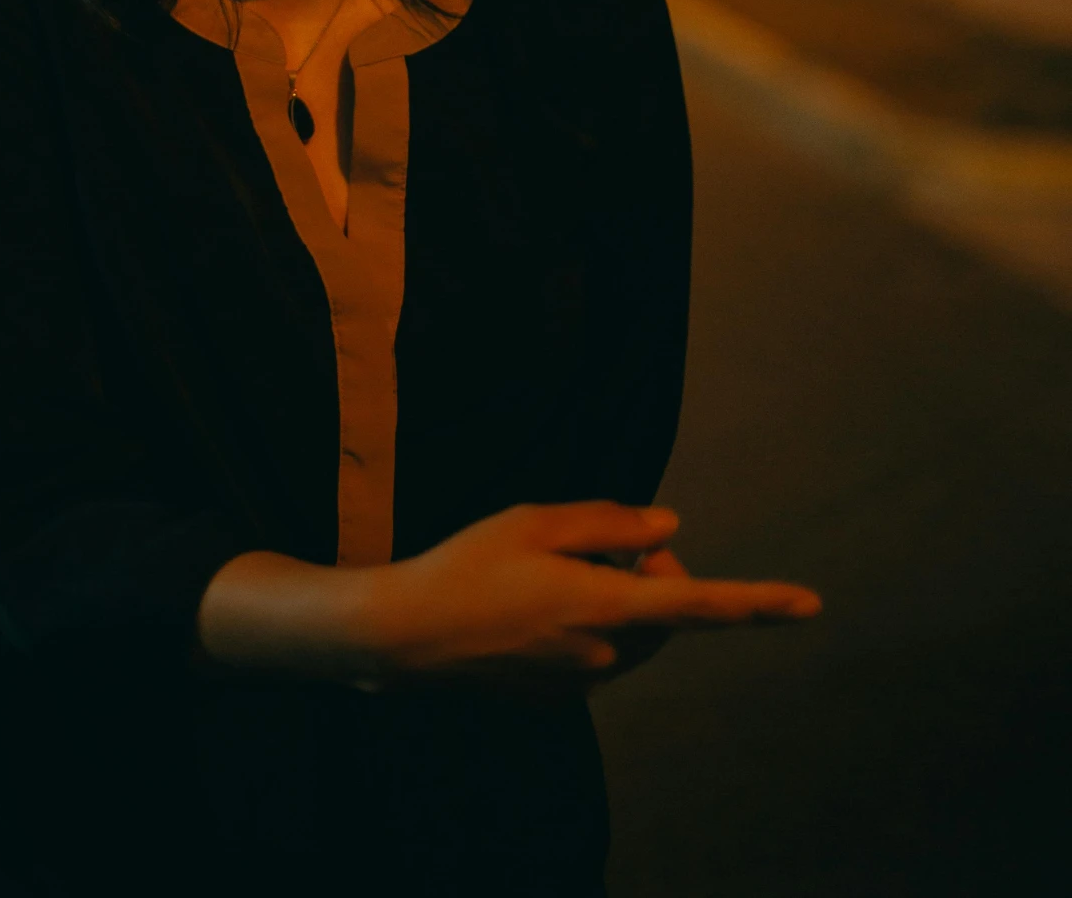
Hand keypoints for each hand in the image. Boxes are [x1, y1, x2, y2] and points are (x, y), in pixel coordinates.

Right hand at [364, 501, 819, 692]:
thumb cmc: (468, 565)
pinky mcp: (559, 695)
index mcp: (606, 605)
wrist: (407, 636)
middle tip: (593, 540)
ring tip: (550, 570)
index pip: (701, 604)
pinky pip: (599, 653)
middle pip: (664, 611)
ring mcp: (583, 681)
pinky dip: (587, 622)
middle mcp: (605, 653)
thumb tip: (669, 528)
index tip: (810, 605)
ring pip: (634, 633)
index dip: (758, 603)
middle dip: (648, 571)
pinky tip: (531, 603)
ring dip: (618, 598)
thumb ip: (610, 525)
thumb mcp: (534, 522)